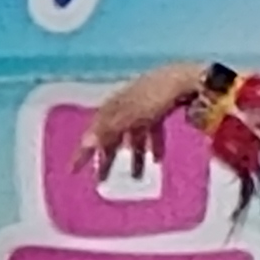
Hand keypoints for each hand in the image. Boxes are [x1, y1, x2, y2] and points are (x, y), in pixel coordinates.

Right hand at [76, 61, 213, 179]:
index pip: (92, 134)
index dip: (83, 152)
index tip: (72, 170)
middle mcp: (123, 108)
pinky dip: (152, 146)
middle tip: (102, 181)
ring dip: (134, 157)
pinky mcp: (159, 109)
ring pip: (133, 137)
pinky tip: (158, 160)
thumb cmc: (154, 95)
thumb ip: (108, 130)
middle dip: (108, 158)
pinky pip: (151, 132)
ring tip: (136, 178)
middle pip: (111, 137)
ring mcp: (141, 108)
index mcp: (112, 108)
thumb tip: (85, 144)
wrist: (186, 78)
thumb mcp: (130, 115)